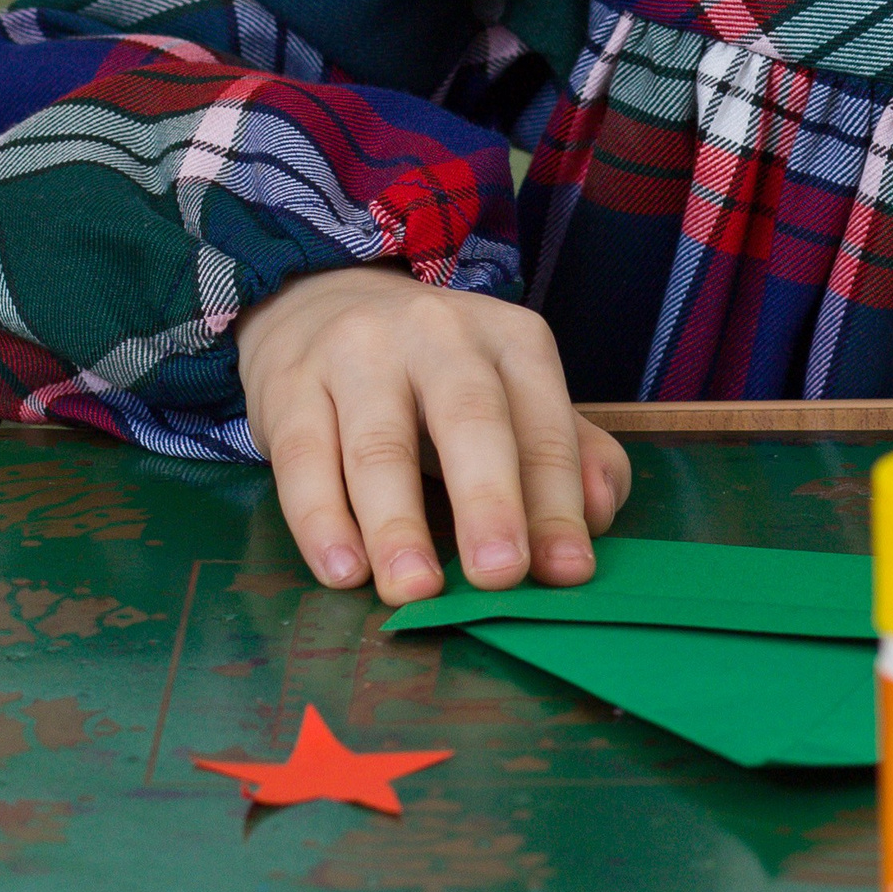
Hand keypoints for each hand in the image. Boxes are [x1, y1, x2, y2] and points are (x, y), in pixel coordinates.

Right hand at [235, 266, 630, 605]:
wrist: (327, 300)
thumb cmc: (437, 373)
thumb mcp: (512, 395)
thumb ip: (568, 453)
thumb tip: (600, 516)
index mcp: (510, 339)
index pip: (541, 422)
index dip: (557, 501)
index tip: (568, 572)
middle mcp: (440, 334)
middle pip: (469, 418)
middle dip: (489, 500)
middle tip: (501, 576)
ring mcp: (360, 354)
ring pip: (379, 444)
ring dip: (399, 524)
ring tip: (415, 591)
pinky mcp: (292, 384)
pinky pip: (304, 457)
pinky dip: (322, 521)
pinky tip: (343, 572)